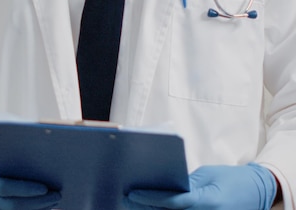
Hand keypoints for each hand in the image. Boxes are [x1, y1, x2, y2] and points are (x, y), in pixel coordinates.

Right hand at [0, 135, 61, 209]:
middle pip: (10, 205)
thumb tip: (38, 130)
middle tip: (57, 195)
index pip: (2, 187)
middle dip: (36, 202)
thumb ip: (13, 136)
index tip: (45, 187)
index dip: (24, 189)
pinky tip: (42, 206)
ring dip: (35, 209)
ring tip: (54, 202)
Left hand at [125, 163, 276, 209]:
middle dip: (146, 209)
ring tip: (133, 206)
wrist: (256, 193)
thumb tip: (162, 185)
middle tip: (125, 200)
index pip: (175, 202)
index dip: (152, 198)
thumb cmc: (231, 179)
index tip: (132, 193)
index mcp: (209, 202)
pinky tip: (151, 209)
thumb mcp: (208, 174)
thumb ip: (186, 182)